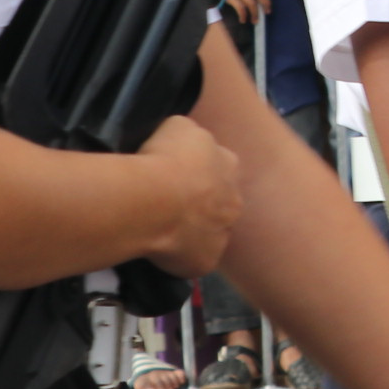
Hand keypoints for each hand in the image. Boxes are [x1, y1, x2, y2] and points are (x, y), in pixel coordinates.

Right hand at [137, 112, 243, 278]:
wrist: (154, 200)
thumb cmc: (166, 158)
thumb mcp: (179, 127)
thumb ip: (190, 138)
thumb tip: (186, 146)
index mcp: (230, 165)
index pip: (220, 167)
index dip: (197, 171)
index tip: (177, 174)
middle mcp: (234, 201)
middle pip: (218, 203)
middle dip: (200, 203)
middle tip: (168, 204)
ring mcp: (222, 234)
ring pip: (208, 233)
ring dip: (191, 231)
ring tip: (160, 227)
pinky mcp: (206, 262)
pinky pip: (193, 259)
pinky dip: (179, 255)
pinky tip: (158, 248)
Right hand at [223, 0, 270, 24]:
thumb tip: (252, 6)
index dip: (266, 0)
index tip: (268, 9)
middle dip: (265, 4)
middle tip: (266, 14)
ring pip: (251, 3)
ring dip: (254, 14)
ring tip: (254, 21)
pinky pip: (240, 7)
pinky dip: (243, 15)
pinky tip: (242, 20)